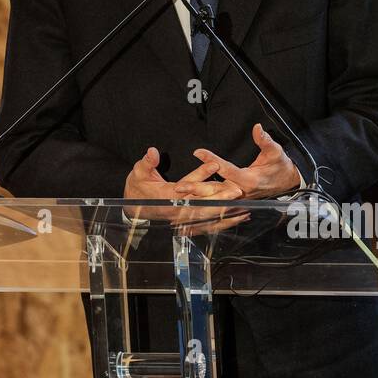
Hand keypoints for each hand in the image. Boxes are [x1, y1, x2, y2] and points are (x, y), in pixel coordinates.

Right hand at [122, 148, 242, 222]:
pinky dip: (224, 223)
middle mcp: (177, 209)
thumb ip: (147, 162)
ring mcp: (184, 218)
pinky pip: (209, 225)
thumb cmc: (138, 188)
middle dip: (221, 199)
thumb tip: (152, 152)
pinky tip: (238, 218)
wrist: (134, 207)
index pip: (187, 185)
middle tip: (237, 191)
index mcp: (167, 196)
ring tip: (244, 207)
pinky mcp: (188, 222)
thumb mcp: (138, 172)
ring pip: (208, 217)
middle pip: (203, 205)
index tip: (215, 164)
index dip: (201, 174)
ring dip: (226, 213)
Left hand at [188, 123, 301, 198]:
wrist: (288, 183)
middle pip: (215, 190)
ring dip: (197, 197)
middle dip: (196, 188)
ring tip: (179, 194)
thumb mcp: (276, 152)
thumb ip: (265, 141)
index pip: (227, 169)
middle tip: (179, 186)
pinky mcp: (236, 201)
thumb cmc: (280, 166)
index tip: (198, 152)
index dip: (212, 161)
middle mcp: (242, 191)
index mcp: (250, 180)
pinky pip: (218, 204)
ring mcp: (238, 198)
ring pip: (214, 199)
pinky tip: (191, 203)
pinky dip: (204, 204)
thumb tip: (258, 128)